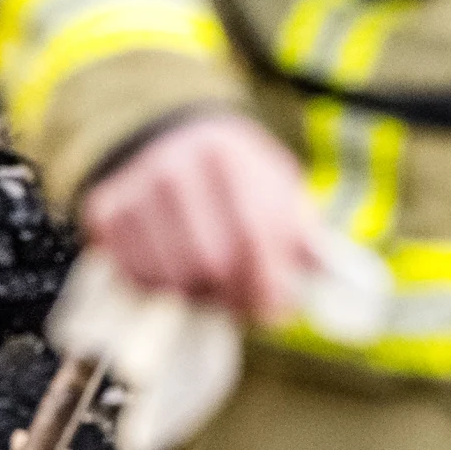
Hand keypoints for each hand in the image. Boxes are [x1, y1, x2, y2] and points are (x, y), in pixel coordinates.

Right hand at [78, 110, 318, 324]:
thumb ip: (305, 239)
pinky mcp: (104, 210)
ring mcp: (134, 186)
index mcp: (228, 151)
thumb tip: (346, 292)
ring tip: (208, 279)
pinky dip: (159, 287)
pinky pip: (133, 277)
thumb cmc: (237, 179)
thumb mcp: (277, 188)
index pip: (253, 233)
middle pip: (210, 263)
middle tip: (240, 296)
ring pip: (170, 278)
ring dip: (195, 294)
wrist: (172, 139)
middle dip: (233, 294)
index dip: (268, 283)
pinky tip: (175, 268)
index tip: (275, 309)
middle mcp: (175, 163)